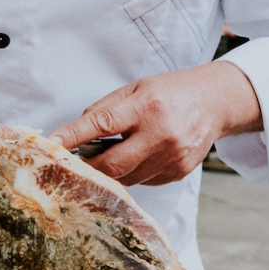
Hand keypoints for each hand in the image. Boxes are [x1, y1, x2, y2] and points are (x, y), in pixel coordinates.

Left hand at [50, 60, 262, 186]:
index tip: (53, 144)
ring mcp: (171, 158)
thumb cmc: (170, 92)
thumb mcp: (136, 88)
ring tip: (115, 152)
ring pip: (126, 178)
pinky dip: (133, 172)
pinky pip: (143, 181)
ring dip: (111, 170)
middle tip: (76, 162)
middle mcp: (160, 135)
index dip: (74, 136)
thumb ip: (106, 109)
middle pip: (112, 165)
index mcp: (146, 107)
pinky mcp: (178, 172)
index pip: (102, 124)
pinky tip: (140, 155)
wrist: (214, 102)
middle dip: (89, 166)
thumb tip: (76, 133)